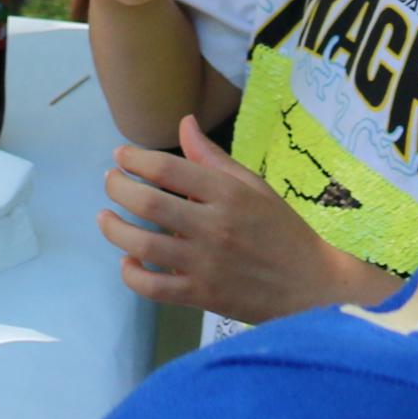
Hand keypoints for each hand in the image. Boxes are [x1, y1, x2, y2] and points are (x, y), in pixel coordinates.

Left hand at [99, 117, 382, 321]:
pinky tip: (129, 260)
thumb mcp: (254, 186)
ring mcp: (206, 263)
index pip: (168, 168)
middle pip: (147, 202)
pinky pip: (153, 287)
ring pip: (143, 244)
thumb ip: (213, 158)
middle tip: (110, 181)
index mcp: (227, 194)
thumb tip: (183, 123)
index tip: (121, 155)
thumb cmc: (282, 231)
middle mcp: (213, 226)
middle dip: (118, 187)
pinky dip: (132, 273)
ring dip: (114, 228)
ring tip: (105, 217)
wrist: (312, 287)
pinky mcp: (202, 296)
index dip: (135, 158)